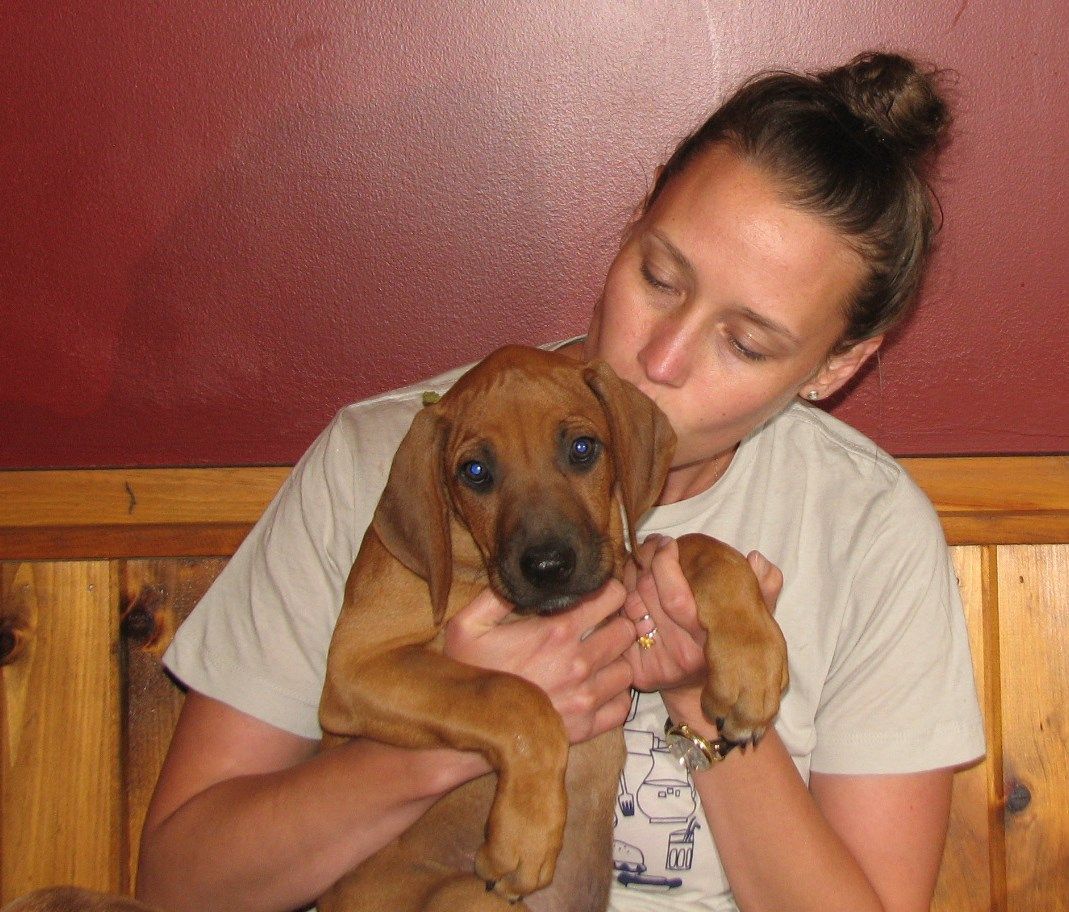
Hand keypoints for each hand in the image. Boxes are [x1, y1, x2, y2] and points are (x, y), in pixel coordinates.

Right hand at [443, 582, 635, 743]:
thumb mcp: (468, 625)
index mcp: (557, 632)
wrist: (469, 729)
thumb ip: (497, 595)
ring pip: (627, 670)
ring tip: (598, 660)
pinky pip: (622, 707)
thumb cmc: (469, 674)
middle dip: (616, 624)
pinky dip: (614, 697)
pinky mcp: (586, 727)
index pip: (611, 597)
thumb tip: (524, 576)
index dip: (608, 592)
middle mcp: (579, 663)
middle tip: (601, 627)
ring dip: (615, 662)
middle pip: (627, 632)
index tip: (598, 596)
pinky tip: (596, 689)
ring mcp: (585, 697)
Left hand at [623, 535, 783, 694]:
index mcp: (710, 639)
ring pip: (630, 603)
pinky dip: (621, 599)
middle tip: (653, 545)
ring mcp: (657, 663)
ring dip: (631, 574)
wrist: (702, 693)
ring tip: (642, 560)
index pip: (676, 597)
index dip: (665, 565)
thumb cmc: (728, 647)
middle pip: (647, 594)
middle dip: (645, 561)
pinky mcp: (638, 671)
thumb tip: (757, 559)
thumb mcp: (756, 621)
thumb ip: (763, 590)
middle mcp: (681, 653)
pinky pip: (620, 623)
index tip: (669, 544)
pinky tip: (631, 585)